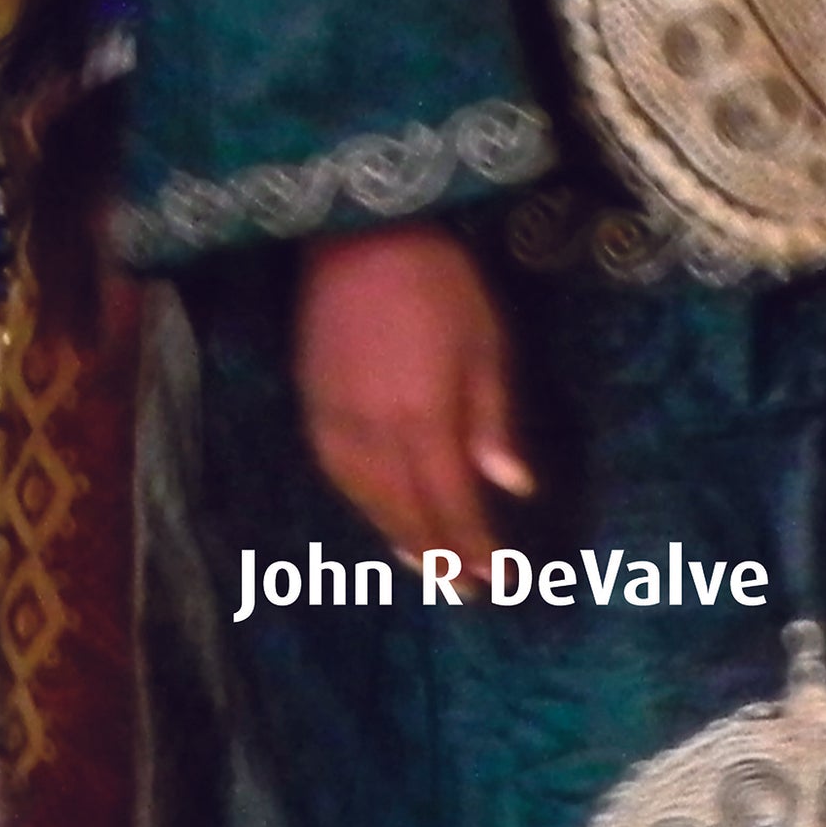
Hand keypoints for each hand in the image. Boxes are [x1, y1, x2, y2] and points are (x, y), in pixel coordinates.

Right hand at [294, 222, 534, 583]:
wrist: (358, 235)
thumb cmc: (437, 281)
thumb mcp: (484, 342)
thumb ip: (492, 420)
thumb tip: (513, 488)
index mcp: (424, 419)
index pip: (452, 506)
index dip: (474, 548)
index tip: (500, 579)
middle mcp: (375, 436)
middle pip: (409, 514)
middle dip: (440, 556)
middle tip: (467, 590)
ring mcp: (337, 424)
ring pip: (370, 503)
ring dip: (401, 539)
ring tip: (428, 566)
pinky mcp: (312, 408)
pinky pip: (340, 477)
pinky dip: (365, 506)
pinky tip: (381, 513)